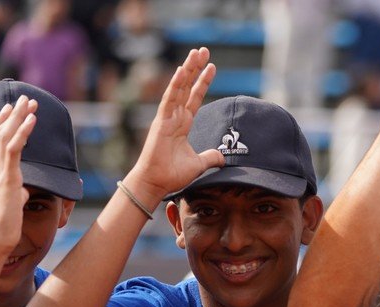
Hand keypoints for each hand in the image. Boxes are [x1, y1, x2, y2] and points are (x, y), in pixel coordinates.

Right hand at [0, 96, 37, 266]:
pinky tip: (33, 120)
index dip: (1, 124)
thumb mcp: (13, 205)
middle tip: (23, 98)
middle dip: (12, 115)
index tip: (10, 110)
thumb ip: (17, 194)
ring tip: (30, 102)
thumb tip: (25, 190)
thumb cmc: (4, 228)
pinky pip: (14, 149)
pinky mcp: (7, 178)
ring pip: (6, 136)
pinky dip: (23, 132)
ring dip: (19, 117)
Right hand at [125, 48, 224, 201]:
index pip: (195, 97)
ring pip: (178, 87)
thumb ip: (211, 157)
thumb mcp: (199, 164)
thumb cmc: (172, 175)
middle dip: (195, 68)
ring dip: (188, 69)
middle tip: (203, 50)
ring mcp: (167, 117)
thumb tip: (223, 157)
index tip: (212, 67)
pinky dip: (176, 84)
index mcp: (183, 124)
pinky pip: (169, 99)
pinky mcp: (161, 121)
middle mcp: (175, 117)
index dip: (203, 81)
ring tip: (196, 52)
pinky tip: (182, 70)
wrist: (156, 183)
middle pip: (187, 86)